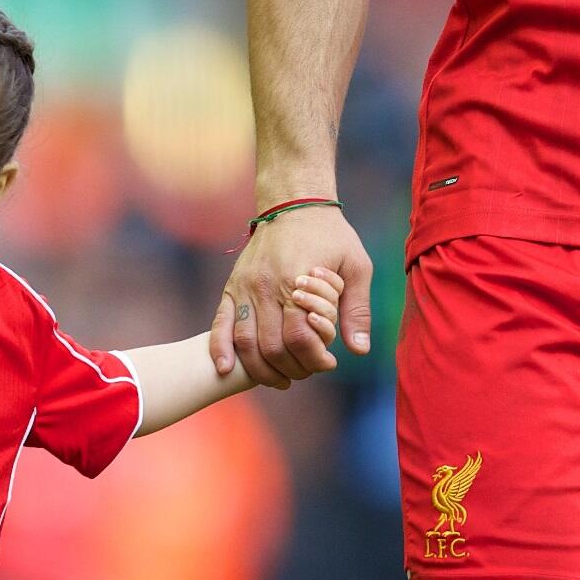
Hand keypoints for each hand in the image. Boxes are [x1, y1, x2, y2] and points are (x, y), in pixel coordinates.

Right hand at [211, 206, 372, 388]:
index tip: (329, 362)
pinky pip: (220, 324)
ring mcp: (245, 287)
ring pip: (245, 343)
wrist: (294, 202)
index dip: (314, 359)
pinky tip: (225, 370)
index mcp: (297, 280)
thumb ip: (357, 309)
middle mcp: (266, 286)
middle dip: (293, 368)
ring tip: (282, 377)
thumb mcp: (356, 265)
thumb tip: (359, 350)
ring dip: (262, 370)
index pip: (300, 337)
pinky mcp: (232, 287)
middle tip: (309, 369)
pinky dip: (220, 349)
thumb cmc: (330, 235)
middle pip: (272, 347)